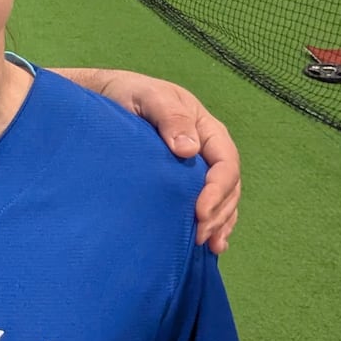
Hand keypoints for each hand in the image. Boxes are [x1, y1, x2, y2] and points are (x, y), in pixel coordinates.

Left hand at [60, 68, 240, 253]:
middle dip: (219, 213)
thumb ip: (170, 118)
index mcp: (207, 129)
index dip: (217, 189)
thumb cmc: (130, 94)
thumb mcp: (149, 98)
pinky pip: (210, 204)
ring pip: (224, 199)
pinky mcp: (186, 180)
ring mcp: (200, 166)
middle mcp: (209, 150)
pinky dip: (214, 224)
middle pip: (229, 186)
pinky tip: (209, 245)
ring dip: (220, 223)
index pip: (225, 162)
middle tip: (200, 235)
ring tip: (208, 245)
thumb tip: (188, 149)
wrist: (111, 97)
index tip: (199, 211)